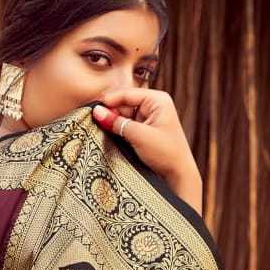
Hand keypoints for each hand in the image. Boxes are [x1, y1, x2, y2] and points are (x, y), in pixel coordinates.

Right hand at [92, 88, 200, 203]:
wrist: (178, 175)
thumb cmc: (166, 153)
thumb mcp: (139, 136)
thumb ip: (116, 123)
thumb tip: (96, 111)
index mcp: (157, 100)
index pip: (127, 94)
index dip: (108, 100)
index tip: (91, 108)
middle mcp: (153, 105)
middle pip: (123, 103)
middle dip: (109, 112)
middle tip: (91, 121)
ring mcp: (148, 118)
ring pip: (122, 115)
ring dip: (112, 122)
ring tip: (97, 128)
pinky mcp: (144, 130)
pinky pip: (125, 125)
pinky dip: (117, 129)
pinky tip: (106, 134)